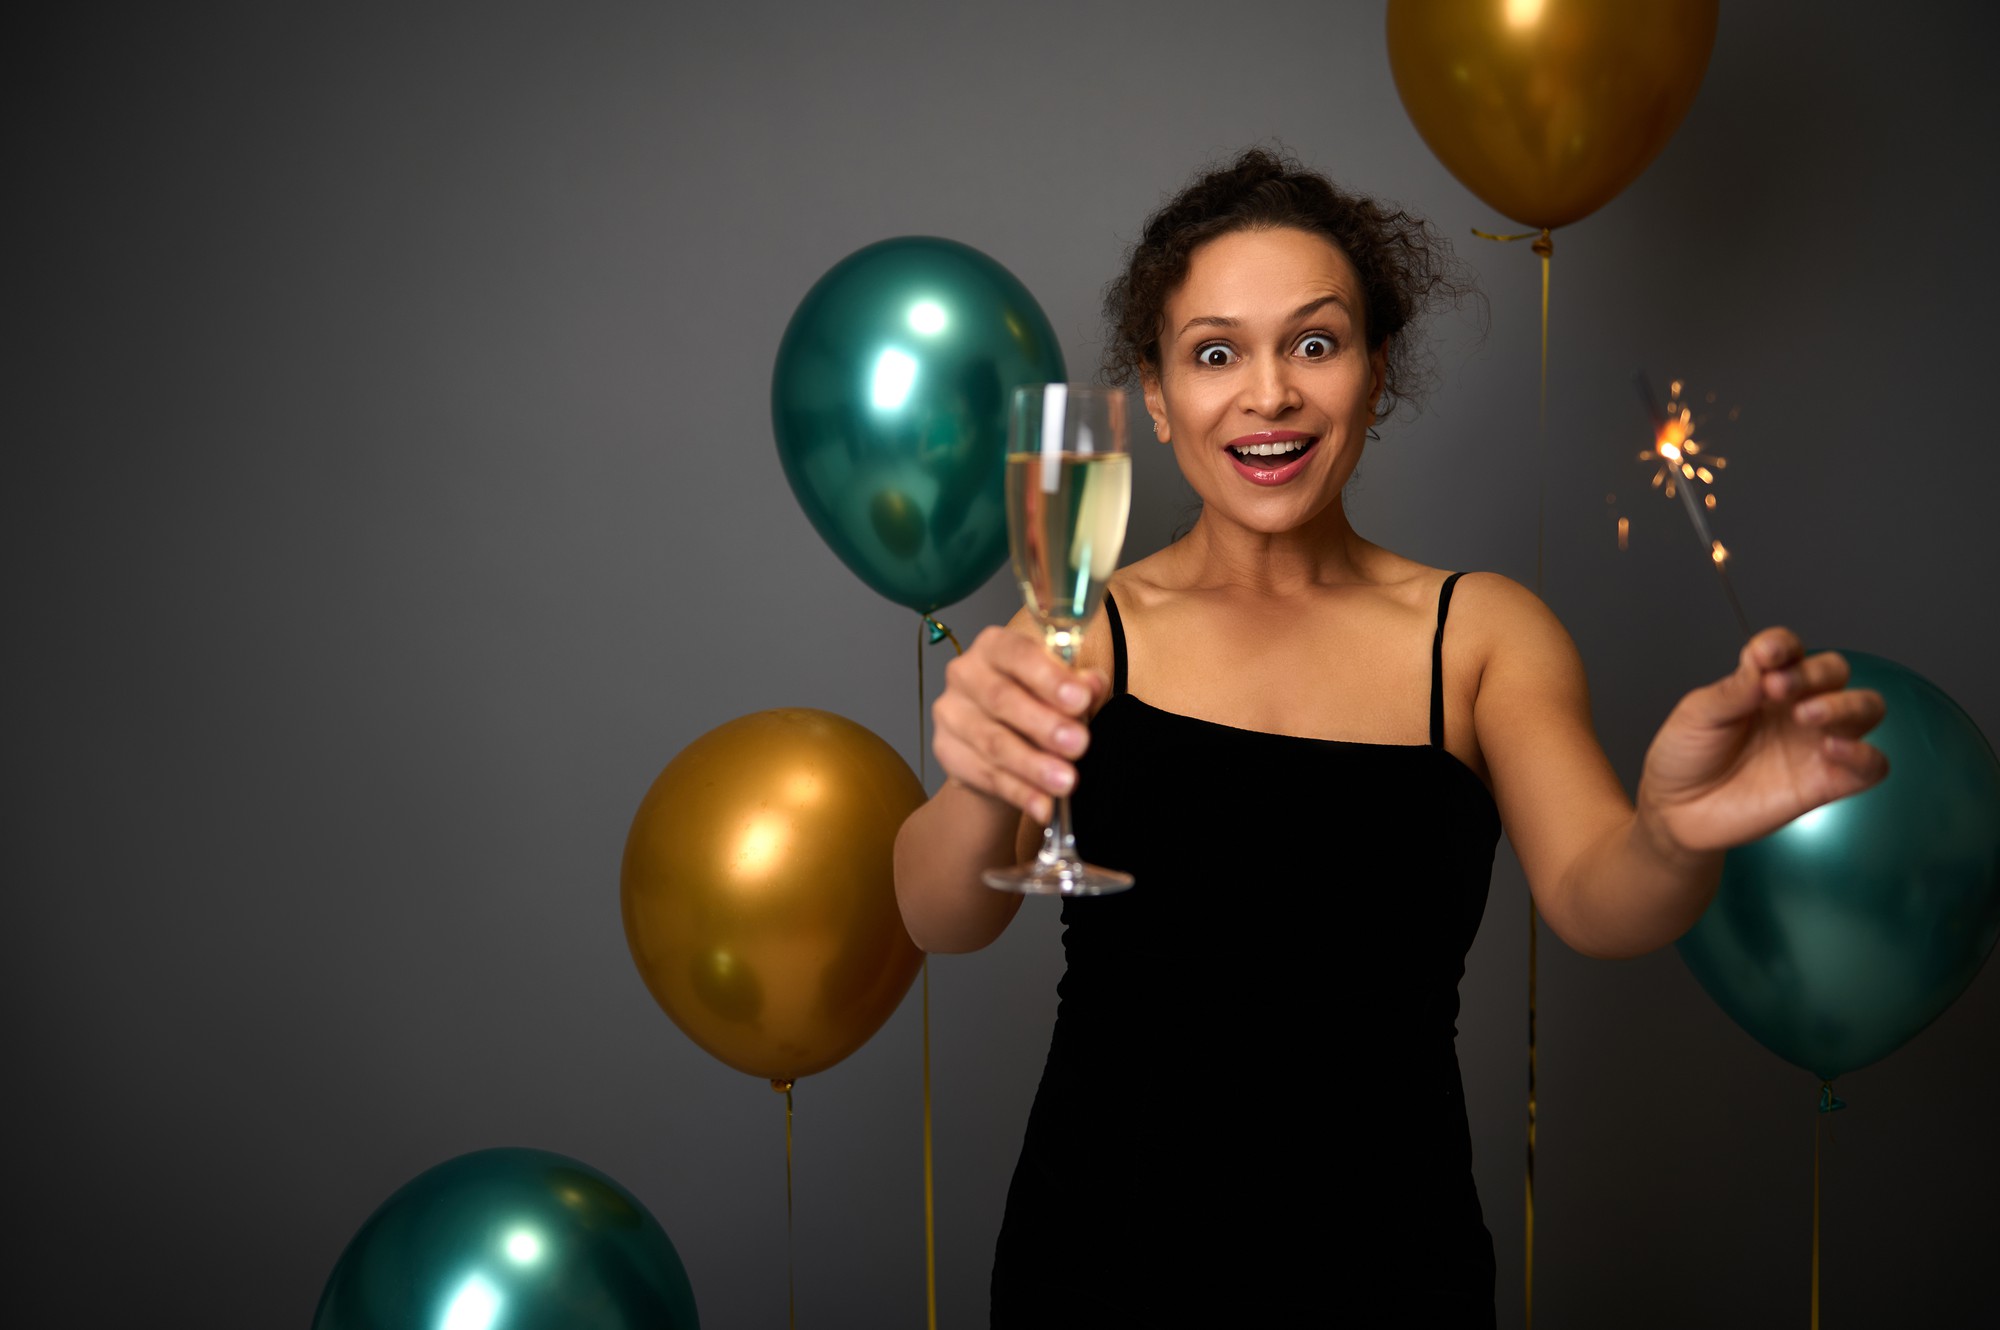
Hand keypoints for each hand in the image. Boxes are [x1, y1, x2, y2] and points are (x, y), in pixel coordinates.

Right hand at [932, 625, 1108, 823]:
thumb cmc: (1037, 704)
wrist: (1002, 747)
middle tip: (1079, 744)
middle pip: (1002, 699)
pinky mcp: (946, 751)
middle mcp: (965, 673)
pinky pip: (985, 775)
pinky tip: (1043, 804)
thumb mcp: (1064, 691)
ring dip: (1033, 765)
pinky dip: (1019, 792)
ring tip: (1066, 782)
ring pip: (993, 742)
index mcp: (995, 646)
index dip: (1049, 677)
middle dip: (1045, 725)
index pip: (1018, 653)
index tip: (1080, 699)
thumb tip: (1093, 686)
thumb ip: (1081, 686)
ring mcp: (951, 713)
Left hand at [1638, 628, 1887, 857]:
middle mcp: (1797, 707)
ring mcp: (1815, 743)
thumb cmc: (1686, 756)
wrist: (1677, 811)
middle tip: (1777, 689)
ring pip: (1866, 709)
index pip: (1790, 650)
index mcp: (1765, 683)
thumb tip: (1764, 663)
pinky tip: (1833, 749)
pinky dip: (1865, 755)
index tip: (1764, 655)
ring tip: (1806, 715)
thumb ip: (1734, 690)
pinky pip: (1872, 766)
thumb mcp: (1698, 715)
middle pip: (1834, 672)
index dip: (1783, 646)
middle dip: (1813, 672)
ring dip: (1846, 704)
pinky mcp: (1826, 782)